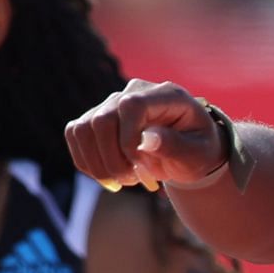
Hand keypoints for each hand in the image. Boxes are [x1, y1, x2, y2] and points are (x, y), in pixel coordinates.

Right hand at [65, 79, 224, 190]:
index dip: (128, 139)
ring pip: (83, 129)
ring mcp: (113, 103)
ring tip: (124, 181)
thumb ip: (176, 146)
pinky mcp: (97, 117)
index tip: (141, 165)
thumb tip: (147, 140)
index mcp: (166, 95)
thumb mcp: (198, 154)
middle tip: (134, 181)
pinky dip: (88, 163)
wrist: (189, 151)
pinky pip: (76, 135)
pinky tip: (111, 177)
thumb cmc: (197, 151)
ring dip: (99, 164)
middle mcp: (135, 92)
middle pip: (102, 120)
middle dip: (113, 160)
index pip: (132, 105)